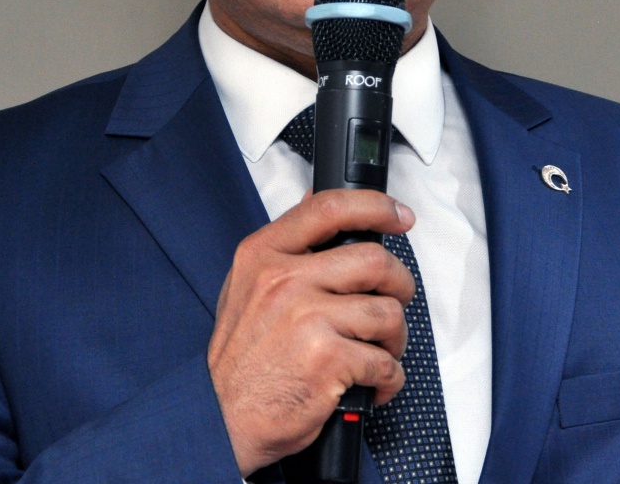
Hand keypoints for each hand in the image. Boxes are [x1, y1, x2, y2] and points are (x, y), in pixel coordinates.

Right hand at [208, 189, 415, 476]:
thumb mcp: (245, 285)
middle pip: (374, 260)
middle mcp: (285, 280)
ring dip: (395, 338)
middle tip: (396, 298)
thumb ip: (283, 246)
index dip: (375, 207)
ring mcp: (307, 319)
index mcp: (265, 255)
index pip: (330, 208)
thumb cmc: (239, 357)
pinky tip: (371, 384)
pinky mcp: (328, 360)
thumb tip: (314, 202)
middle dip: (399, 283)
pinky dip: (388, 378)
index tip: (400, 216)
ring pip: (387, 313)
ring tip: (380, 351)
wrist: (219, 418)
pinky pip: (385, 362)